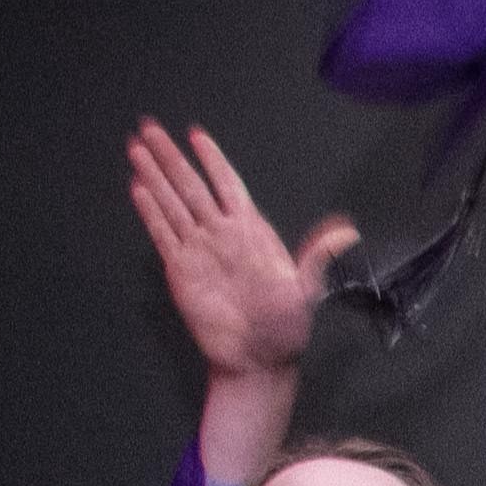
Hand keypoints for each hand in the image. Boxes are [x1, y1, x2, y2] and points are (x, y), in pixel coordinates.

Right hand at [126, 122, 357, 384]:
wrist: (257, 358)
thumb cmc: (286, 326)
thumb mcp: (306, 288)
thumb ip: (318, 255)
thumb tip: (348, 230)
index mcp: (252, 231)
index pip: (228, 185)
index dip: (212, 160)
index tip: (196, 134)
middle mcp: (222, 234)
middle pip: (192, 186)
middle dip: (171, 157)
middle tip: (150, 127)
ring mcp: (199, 249)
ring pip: (173, 204)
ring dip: (155, 176)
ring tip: (137, 148)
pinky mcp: (180, 269)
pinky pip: (163, 233)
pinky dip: (150, 211)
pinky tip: (138, 189)